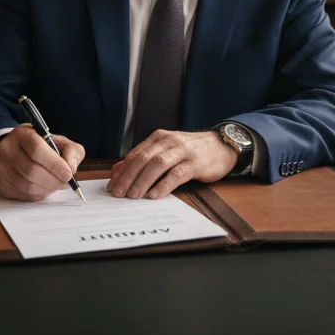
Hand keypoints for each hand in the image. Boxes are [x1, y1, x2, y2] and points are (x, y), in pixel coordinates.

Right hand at [0, 124, 84, 201]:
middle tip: (65, 183)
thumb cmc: (42, 147)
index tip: (69, 174)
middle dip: (53, 180)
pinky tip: (44, 188)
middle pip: (31, 170)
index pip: (37, 149)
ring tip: (56, 185)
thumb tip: (72, 167)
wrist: (15, 152)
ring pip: (27, 185)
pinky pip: (22, 195)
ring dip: (47, 189)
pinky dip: (38, 195)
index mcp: (23, 134)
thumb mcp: (59, 142)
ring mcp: (1, 167)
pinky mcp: (1, 183)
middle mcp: (7, 149)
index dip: (55, 164)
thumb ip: (71, 150)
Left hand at [107, 130, 236, 199]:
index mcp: (159, 138)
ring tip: (133, 196)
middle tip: (118, 193)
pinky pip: (177, 174)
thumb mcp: (166, 151)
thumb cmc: (191, 151)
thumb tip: (117, 171)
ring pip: (158, 164)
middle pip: (144, 159)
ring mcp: (183, 151)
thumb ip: (144, 159)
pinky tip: (155, 195)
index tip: (112, 185)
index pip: (136, 154)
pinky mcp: (196, 163)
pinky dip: (164, 184)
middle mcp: (169, 142)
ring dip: (143, 181)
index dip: (122, 170)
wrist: (222, 145)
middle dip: (128, 176)